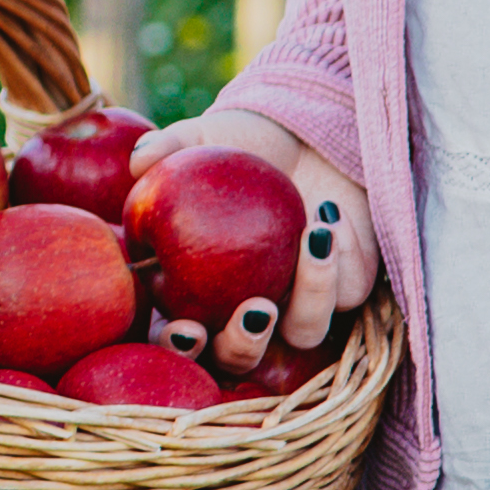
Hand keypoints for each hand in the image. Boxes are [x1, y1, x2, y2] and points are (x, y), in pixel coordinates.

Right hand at [131, 106, 376, 348]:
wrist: (310, 132)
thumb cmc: (247, 143)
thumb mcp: (206, 137)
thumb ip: (170, 145)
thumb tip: (141, 163)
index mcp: (202, 286)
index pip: (180, 334)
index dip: (179, 347)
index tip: (186, 328)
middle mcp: (249, 303)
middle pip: (240, 357)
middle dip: (245, 347)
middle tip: (256, 310)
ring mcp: (300, 301)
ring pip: (304, 333)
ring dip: (311, 294)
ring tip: (313, 234)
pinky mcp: (348, 286)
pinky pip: (349, 293)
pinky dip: (342, 255)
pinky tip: (331, 214)